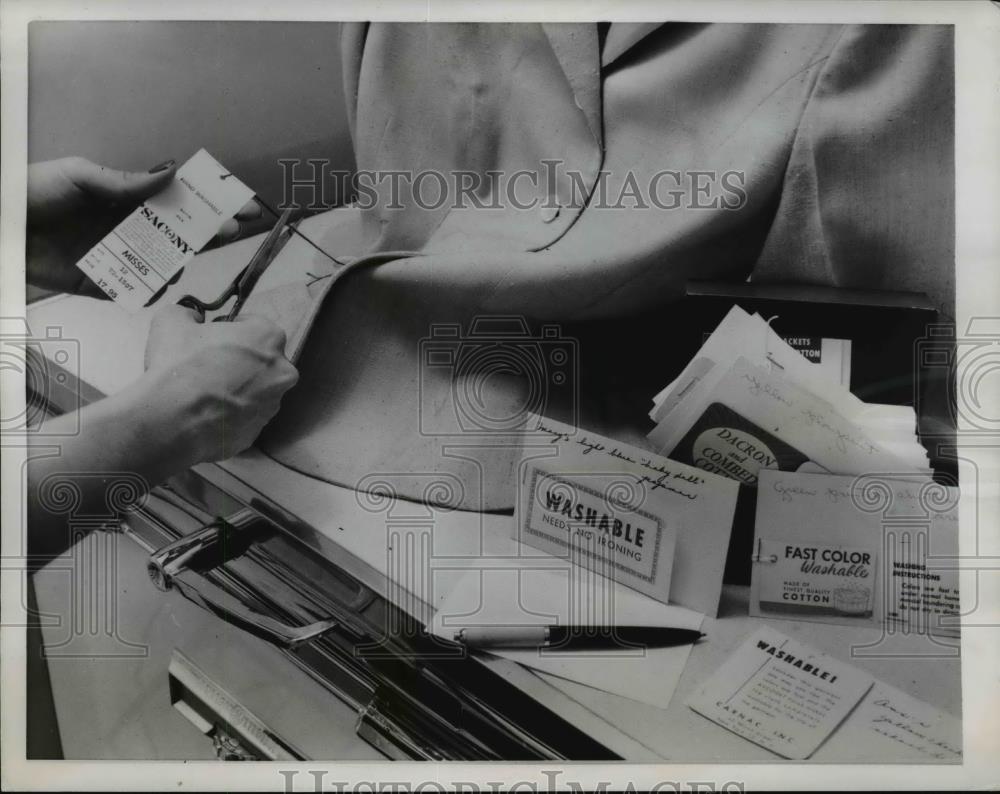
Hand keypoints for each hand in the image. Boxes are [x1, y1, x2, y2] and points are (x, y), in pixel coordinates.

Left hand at [26, 156, 260, 296]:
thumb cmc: (30, 191)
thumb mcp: (80, 176)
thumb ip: (126, 182)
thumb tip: (171, 175)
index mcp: (126, 199)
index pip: (176, 201)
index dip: (208, 203)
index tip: (239, 205)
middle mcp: (126, 228)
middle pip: (177, 234)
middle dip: (206, 233)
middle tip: (229, 232)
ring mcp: (115, 256)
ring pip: (160, 265)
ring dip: (177, 264)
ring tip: (183, 261)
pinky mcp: (98, 283)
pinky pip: (131, 291)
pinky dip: (148, 292)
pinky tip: (159, 288)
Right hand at [138, 304, 298, 467]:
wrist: (171, 420)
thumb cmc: (178, 363)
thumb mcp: (171, 320)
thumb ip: (188, 313)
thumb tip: (193, 319)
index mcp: (269, 337)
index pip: (252, 325)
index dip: (228, 330)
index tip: (210, 339)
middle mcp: (282, 371)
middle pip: (259, 360)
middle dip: (237, 361)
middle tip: (207, 366)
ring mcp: (273, 405)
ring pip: (255, 391)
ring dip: (235, 389)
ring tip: (203, 393)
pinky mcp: (258, 433)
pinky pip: (244, 417)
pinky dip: (229, 414)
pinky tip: (205, 413)